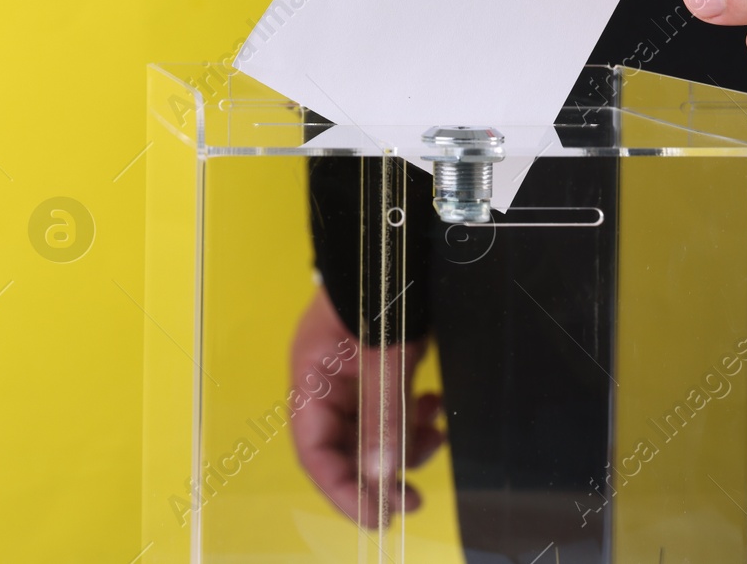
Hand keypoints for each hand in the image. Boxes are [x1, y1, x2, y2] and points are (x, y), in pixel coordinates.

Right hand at [288, 287, 444, 524]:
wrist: (395, 231)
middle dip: (380, 473)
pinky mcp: (379, 363)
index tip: (380, 516)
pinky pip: (392, 406)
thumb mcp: (384, 353)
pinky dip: (413, 415)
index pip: (315, 453)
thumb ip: (383, 416)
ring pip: (374, 430)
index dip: (343, 491)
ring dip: (405, 442)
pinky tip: (434, 406)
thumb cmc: (377, 281)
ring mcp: (353, 373)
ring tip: (436, 436)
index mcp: (310, 379)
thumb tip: (383, 481)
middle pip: (345, 447)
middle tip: (414, 496)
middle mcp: (326, 382)